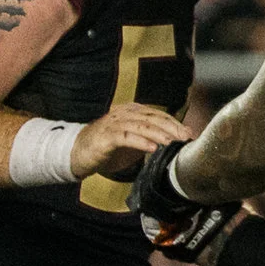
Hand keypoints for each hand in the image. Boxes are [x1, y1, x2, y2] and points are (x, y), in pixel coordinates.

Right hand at [71, 103, 193, 181]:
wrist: (75, 153)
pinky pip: (126, 137)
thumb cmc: (106, 147)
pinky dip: (140, 142)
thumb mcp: (133, 140)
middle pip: (152, 118)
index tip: (189, 134)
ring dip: (159, 134)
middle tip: (185, 138)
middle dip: (171, 128)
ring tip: (172, 142)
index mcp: (131, 112)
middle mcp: (123, 114)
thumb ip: (152, 136)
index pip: (158, 114)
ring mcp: (113, 124)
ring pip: (141, 126)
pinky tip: (152, 148)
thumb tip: (180, 135)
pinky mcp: (105, 137)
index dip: (175, 123)